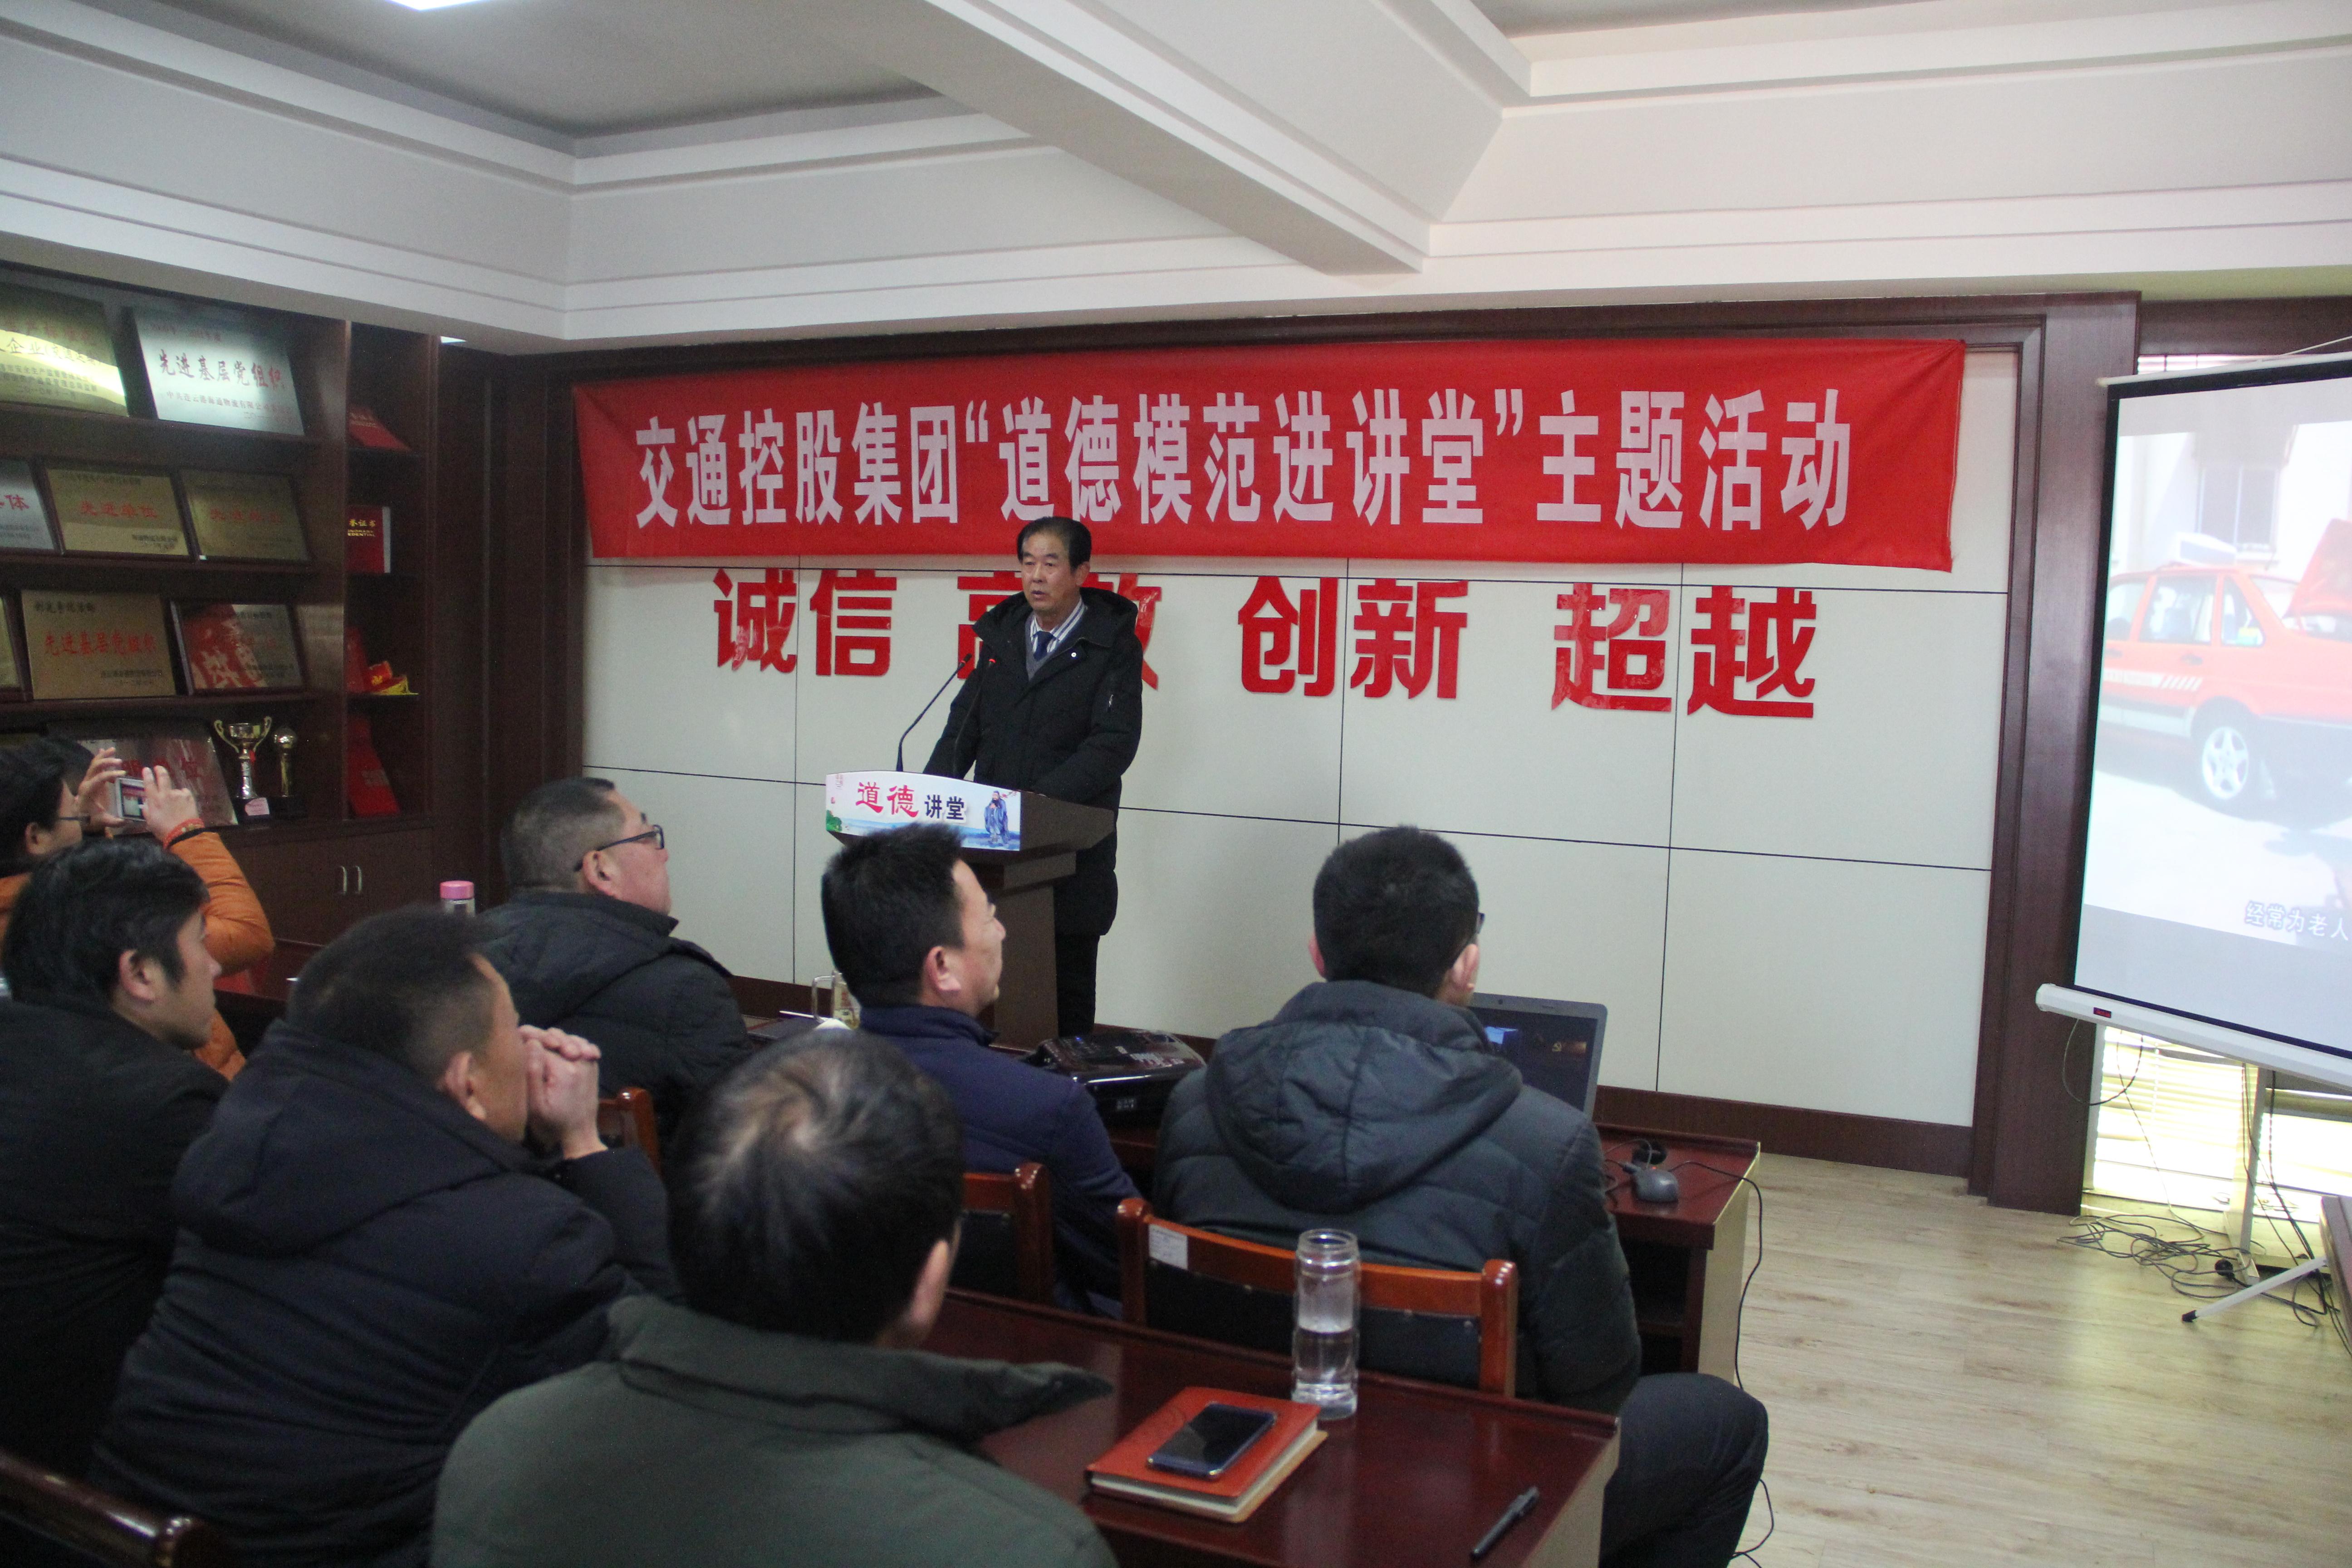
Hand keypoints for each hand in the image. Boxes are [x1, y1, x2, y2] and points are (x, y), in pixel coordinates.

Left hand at [76, 747, 127, 831]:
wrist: (79, 818)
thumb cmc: (91, 818)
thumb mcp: (103, 821)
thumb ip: (115, 821)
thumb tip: (129, 820)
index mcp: (88, 791)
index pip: (99, 778)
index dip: (110, 774)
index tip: (123, 773)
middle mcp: (86, 783)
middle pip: (95, 767)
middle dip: (106, 762)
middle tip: (120, 761)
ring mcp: (88, 780)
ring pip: (94, 764)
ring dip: (103, 756)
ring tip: (113, 749)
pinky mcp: (91, 780)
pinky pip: (95, 766)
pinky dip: (100, 757)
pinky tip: (104, 750)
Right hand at [139, 765, 201, 843]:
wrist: (183, 833)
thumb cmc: (164, 830)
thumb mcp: (150, 822)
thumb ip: (147, 811)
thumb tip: (145, 803)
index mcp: (154, 800)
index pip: (149, 784)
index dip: (147, 775)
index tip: (146, 769)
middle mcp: (166, 794)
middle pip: (163, 778)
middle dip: (160, 771)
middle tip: (159, 767)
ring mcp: (179, 794)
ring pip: (175, 790)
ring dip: (174, 795)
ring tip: (176, 807)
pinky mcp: (189, 797)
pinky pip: (185, 793)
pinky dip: (183, 797)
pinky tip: (183, 805)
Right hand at [522, 1026, 605, 1159]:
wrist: (580, 1133)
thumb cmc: (553, 1123)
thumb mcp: (536, 1104)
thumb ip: (532, 1072)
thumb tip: (531, 1043)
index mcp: (564, 1070)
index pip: (542, 1043)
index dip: (526, 1037)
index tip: (514, 1035)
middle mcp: (580, 1061)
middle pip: (556, 1037)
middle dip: (540, 1034)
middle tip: (525, 1034)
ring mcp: (588, 1062)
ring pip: (570, 1038)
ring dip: (555, 1038)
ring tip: (542, 1042)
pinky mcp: (592, 1066)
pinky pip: (582, 1044)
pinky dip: (571, 1042)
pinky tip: (561, 1046)